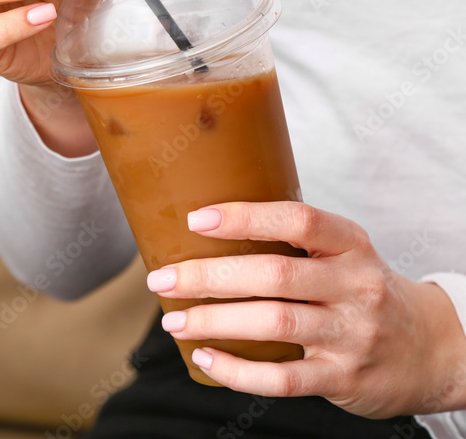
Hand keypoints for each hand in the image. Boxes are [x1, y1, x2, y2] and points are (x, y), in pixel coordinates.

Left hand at [150, 201, 465, 417]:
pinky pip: (283, 378)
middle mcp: (355, 287)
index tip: (195, 220)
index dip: (244, 217)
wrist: (433, 351)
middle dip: (208, 276)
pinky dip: (237, 371)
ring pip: (273, 324)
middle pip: (273, 275)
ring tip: (173, 320)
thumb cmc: (365, 293)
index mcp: (351, 246)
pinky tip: (206, 358)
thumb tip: (205, 228)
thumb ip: (293, 242)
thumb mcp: (345, 256)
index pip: (298, 220)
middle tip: (162, 278)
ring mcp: (351, 334)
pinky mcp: (344, 377)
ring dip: (213, 321)